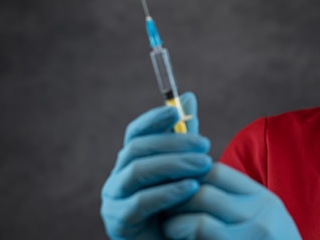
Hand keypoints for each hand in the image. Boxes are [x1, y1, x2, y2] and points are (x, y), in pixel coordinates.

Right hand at [100, 92, 211, 239]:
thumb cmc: (181, 208)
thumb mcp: (186, 170)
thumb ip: (186, 137)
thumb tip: (189, 97)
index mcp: (131, 162)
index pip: (136, 132)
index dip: (154, 119)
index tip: (177, 112)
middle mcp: (118, 177)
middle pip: (137, 148)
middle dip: (173, 142)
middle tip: (205, 144)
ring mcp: (114, 199)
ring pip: (137, 171)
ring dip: (174, 164)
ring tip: (205, 164)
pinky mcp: (119, 222)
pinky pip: (140, 201)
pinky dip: (167, 191)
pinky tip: (192, 187)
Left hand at [163, 163, 301, 239]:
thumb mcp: (262, 218)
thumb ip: (234, 199)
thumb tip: (195, 176)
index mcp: (263, 201)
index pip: (215, 172)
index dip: (189, 176)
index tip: (175, 184)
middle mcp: (259, 219)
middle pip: (203, 193)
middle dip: (175, 199)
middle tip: (161, 206)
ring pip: (197, 222)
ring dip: (174, 224)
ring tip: (167, 227)